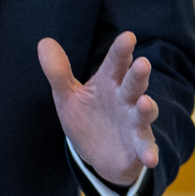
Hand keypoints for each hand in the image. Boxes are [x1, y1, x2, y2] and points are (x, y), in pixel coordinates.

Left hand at [38, 32, 157, 188]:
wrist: (99, 155)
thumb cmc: (87, 117)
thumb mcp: (68, 96)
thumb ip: (58, 72)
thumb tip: (44, 42)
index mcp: (108, 83)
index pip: (115, 63)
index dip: (121, 51)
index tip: (128, 37)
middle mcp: (125, 100)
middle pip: (133, 84)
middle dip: (138, 74)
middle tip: (143, 63)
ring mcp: (134, 123)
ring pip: (144, 113)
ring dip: (147, 108)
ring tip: (145, 103)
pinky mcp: (139, 147)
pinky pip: (146, 149)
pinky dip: (150, 153)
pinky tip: (150, 158)